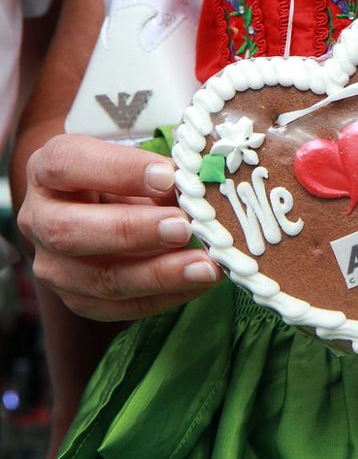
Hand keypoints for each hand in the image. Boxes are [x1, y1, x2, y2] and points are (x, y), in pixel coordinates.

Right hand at [17, 134, 221, 320]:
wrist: (107, 213)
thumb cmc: (126, 181)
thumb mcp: (138, 166)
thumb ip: (162, 175)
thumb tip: (200, 192)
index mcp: (48, 170)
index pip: (68, 164)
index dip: (119, 170)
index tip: (169, 176)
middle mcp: (39, 219)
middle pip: (70, 230)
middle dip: (133, 230)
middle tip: (183, 227)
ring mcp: (54, 266)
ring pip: (98, 278)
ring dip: (158, 274)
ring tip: (204, 267)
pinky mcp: (79, 300)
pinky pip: (121, 307)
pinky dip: (166, 296)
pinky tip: (199, 283)